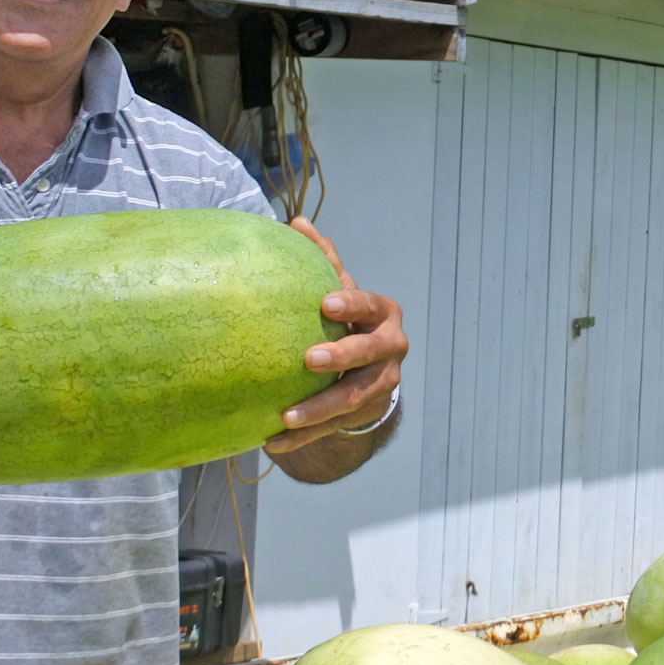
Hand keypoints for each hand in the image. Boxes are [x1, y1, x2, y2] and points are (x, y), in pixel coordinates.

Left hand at [268, 218, 406, 458]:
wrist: (372, 368)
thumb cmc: (349, 319)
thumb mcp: (342, 289)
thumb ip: (324, 260)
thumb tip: (297, 223)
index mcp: (383, 314)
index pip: (369, 306)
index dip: (351, 305)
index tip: (326, 304)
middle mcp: (390, 350)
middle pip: (368, 356)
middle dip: (341, 357)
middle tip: (309, 359)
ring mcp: (380, 386)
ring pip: (351, 400)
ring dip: (318, 409)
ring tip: (285, 416)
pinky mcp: (364, 415)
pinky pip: (332, 429)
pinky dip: (303, 438)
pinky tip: (273, 442)